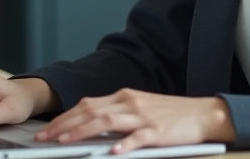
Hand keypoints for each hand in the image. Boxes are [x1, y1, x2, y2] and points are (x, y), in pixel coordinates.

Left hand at [33, 89, 235, 154]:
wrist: (204, 113)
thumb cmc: (171, 115)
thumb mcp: (140, 109)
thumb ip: (117, 115)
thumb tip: (89, 125)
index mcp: (124, 97)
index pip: (87, 105)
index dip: (65, 117)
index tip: (47, 129)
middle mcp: (130, 102)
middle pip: (91, 111)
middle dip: (64, 125)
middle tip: (45, 137)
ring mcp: (144, 116)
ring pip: (107, 121)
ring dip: (83, 131)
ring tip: (65, 142)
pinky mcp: (159, 131)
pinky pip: (139, 137)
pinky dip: (125, 144)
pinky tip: (114, 152)